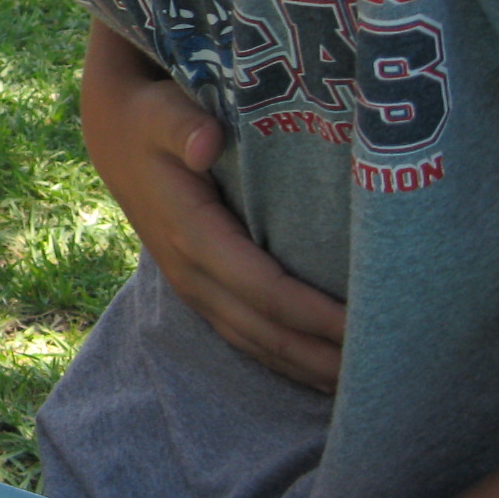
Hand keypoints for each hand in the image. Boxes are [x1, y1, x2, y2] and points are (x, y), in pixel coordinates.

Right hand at [79, 21, 346, 390]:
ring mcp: (190, 284)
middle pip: (263, 329)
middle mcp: (189, 270)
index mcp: (189, 232)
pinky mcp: (197, 286)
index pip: (261, 287)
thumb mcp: (160, 110)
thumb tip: (208, 142)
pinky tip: (319, 373)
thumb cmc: (148, 115)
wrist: (111, 130)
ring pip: (252, 340)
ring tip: (363, 387)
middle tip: (388, 371)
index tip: (365, 326)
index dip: (313, 313)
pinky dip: (282, 359)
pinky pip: (242, 334)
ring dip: (305, 367)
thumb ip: (183, 125)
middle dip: (321, 354)